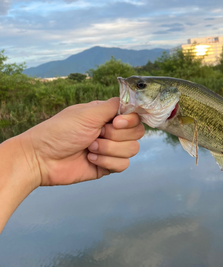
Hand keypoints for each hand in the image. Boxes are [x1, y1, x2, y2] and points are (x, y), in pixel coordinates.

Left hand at [20, 97, 143, 186]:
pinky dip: (107, 162)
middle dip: (116, 137)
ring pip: (132, 150)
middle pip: (137, 133)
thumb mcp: (87, 114)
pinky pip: (123, 165)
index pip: (135, 115)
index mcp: (107, 114)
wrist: (42, 159)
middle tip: (96, 135)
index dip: (129, 120)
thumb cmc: (59, 132)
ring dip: (109, 150)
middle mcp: (111, 130)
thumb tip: (132, 100)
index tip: (115, 122)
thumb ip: (112, 106)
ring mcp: (110, 149)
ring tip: (89, 148)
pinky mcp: (107, 166)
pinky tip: (90, 159)